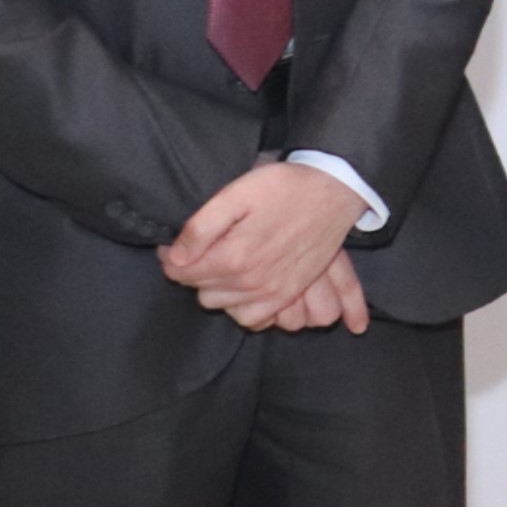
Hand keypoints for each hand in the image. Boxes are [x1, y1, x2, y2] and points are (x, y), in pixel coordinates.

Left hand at [160, 158, 368, 328]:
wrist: (334, 191)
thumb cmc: (284, 188)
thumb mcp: (237, 193)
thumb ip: (201, 227)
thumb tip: (177, 256)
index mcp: (234, 257)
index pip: (181, 272)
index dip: (171, 256)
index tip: (176, 243)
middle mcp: (251, 282)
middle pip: (200, 290)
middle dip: (195, 271)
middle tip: (203, 248)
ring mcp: (273, 292)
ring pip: (223, 306)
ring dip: (217, 289)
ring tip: (223, 265)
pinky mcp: (290, 294)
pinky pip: (253, 319)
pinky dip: (242, 308)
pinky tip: (243, 289)